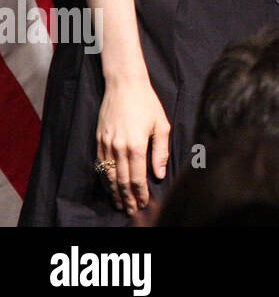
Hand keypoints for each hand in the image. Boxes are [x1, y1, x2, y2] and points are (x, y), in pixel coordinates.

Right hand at [96, 76, 169, 216]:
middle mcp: (119, 148)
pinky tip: (110, 185)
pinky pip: (101, 165)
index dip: (141, 193)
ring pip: (109, 175)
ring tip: (120, 203)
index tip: (145, 203)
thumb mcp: (161, 125)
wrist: (124, 85)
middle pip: (122, 180)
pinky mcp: (98, 140)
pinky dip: (105, 178)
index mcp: (136, 145)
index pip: (138, 178)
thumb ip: (160, 151)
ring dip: (115, 192)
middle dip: (127, 198)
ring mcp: (106, 145)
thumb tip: (159, 174)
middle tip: (132, 211)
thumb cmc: (147, 103)